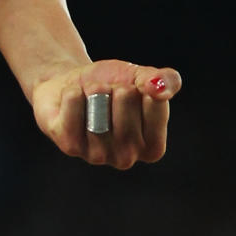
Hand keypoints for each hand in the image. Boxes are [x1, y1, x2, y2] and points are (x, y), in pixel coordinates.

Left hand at [31, 58, 180, 169]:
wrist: (71, 86)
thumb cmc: (112, 86)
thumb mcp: (142, 78)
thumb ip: (166, 81)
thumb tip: (158, 87)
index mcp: (153, 148)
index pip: (154, 100)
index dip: (140, 85)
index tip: (131, 94)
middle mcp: (127, 158)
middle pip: (125, 97)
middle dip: (113, 86)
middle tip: (106, 96)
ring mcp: (97, 155)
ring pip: (99, 101)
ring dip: (92, 89)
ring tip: (89, 101)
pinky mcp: (70, 145)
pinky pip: (74, 101)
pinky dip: (72, 92)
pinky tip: (72, 103)